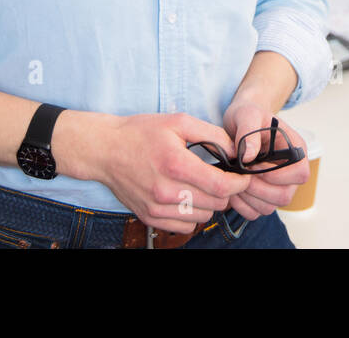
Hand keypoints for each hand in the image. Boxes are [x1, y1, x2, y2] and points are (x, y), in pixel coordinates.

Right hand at [65, 111, 251, 233]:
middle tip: (224, 178)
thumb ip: (212, 134)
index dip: (240, 184)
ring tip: (203, 186)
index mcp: (176, 164)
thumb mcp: (178, 122)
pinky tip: (188, 197)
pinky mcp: (150, 217)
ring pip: (202, 217)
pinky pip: (185, 226)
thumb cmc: (141, 133)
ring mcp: (156, 207)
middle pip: (216, 204)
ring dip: (210, 204)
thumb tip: (236, 151)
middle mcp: (166, 191)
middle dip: (227, 192)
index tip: (244, 177)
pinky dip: (192, 214)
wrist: (104, 150)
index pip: (221, 186)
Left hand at [221, 100, 309, 220]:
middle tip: (241, 175)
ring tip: (235, 179)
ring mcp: (277, 186)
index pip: (300, 173)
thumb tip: (248, 156)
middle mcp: (290, 172)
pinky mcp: (262, 196)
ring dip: (248, 198)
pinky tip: (233, 189)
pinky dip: (241, 205)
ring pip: (269, 208)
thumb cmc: (248, 116)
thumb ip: (248, 131)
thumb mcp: (247, 114)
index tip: (255, 166)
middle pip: (285, 195)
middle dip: (259, 188)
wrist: (239, 122)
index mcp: (295, 150)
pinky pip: (255, 212)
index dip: (278, 175)